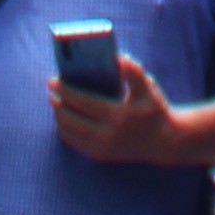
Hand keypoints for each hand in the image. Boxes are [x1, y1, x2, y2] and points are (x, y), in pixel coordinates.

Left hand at [51, 56, 191, 168]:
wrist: (164, 142)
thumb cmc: (154, 109)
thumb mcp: (148, 87)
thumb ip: (133, 71)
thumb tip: (117, 58)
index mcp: (118, 116)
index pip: (84, 102)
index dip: (66, 91)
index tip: (53, 80)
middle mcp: (108, 136)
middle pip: (73, 120)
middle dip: (58, 105)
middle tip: (50, 91)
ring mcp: (103, 149)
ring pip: (71, 135)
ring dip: (60, 118)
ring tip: (55, 104)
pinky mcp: (102, 156)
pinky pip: (77, 144)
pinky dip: (66, 132)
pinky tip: (64, 120)